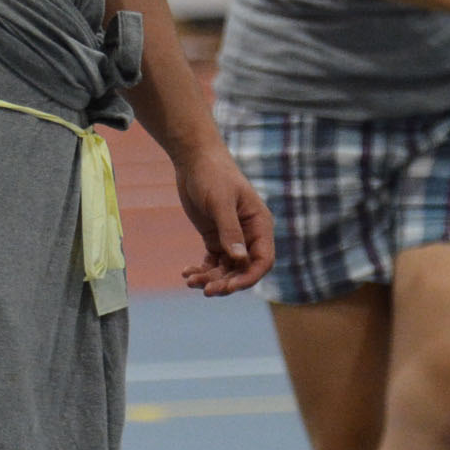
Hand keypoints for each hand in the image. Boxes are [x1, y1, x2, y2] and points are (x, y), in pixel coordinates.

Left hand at [172, 140, 272, 295]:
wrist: (194, 159)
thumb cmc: (212, 174)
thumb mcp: (220, 202)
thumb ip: (230, 231)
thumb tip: (240, 260)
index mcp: (259, 225)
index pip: (262, 260)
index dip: (249, 277)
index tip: (229, 287)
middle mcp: (249, 234)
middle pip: (243, 270)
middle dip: (226, 282)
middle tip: (206, 290)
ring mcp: (231, 237)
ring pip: (226, 269)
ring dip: (210, 278)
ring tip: (190, 280)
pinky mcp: (214, 237)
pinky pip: (212, 262)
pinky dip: (201, 270)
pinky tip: (186, 273)